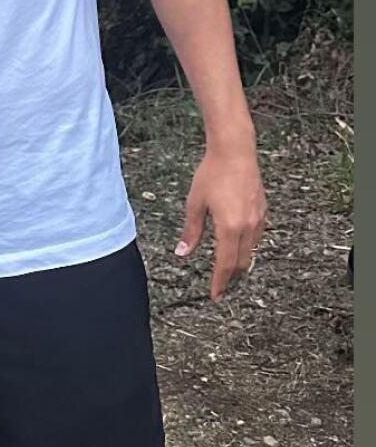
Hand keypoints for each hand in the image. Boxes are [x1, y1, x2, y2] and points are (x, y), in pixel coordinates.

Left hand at [175, 144, 266, 298]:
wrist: (235, 151)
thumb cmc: (212, 174)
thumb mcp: (195, 204)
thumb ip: (191, 231)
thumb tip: (183, 253)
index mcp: (229, 227)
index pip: (225, 264)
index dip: (219, 282)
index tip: (215, 296)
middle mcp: (248, 227)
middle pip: (241, 262)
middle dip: (231, 278)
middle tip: (221, 289)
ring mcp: (258, 219)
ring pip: (251, 251)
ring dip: (240, 264)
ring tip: (229, 272)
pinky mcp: (263, 210)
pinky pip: (256, 237)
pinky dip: (247, 247)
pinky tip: (238, 247)